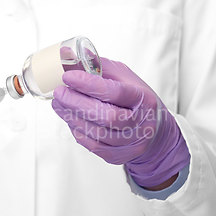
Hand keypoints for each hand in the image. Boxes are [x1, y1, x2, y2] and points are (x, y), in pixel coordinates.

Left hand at [52, 57, 189, 187]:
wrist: (157, 134)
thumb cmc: (138, 102)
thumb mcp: (128, 79)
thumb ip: (103, 68)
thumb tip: (73, 58)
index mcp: (144, 99)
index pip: (115, 92)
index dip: (89, 84)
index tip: (68, 77)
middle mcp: (140, 123)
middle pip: (105, 116)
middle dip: (76, 103)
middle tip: (59, 92)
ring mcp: (131, 143)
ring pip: (97, 133)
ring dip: (71, 117)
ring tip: (59, 104)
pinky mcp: (119, 156)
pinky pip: (93, 145)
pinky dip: (78, 131)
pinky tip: (70, 119)